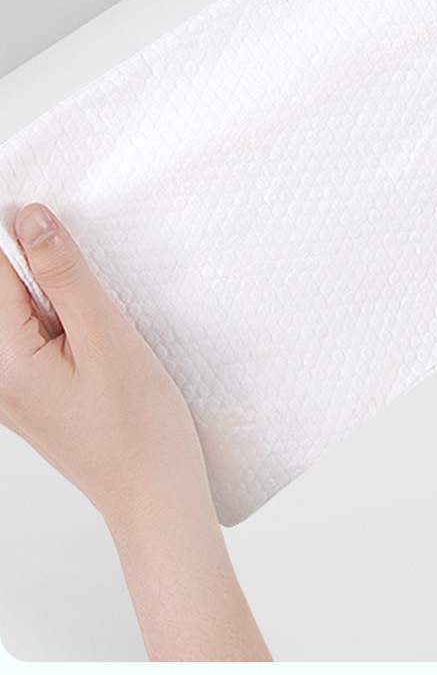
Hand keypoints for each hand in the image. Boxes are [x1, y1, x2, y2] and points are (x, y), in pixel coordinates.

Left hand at [0, 205, 270, 661]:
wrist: (154, 496)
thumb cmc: (139, 428)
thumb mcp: (106, 336)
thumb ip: (63, 273)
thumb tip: (29, 216)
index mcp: (6, 361)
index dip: (19, 228)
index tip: (50, 208)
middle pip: (2, 286)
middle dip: (36, 259)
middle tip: (85, 272)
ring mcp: (11, 385)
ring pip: (18, 306)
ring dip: (52, 286)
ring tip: (97, 308)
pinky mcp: (31, 389)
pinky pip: (32, 330)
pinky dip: (61, 312)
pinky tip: (94, 321)